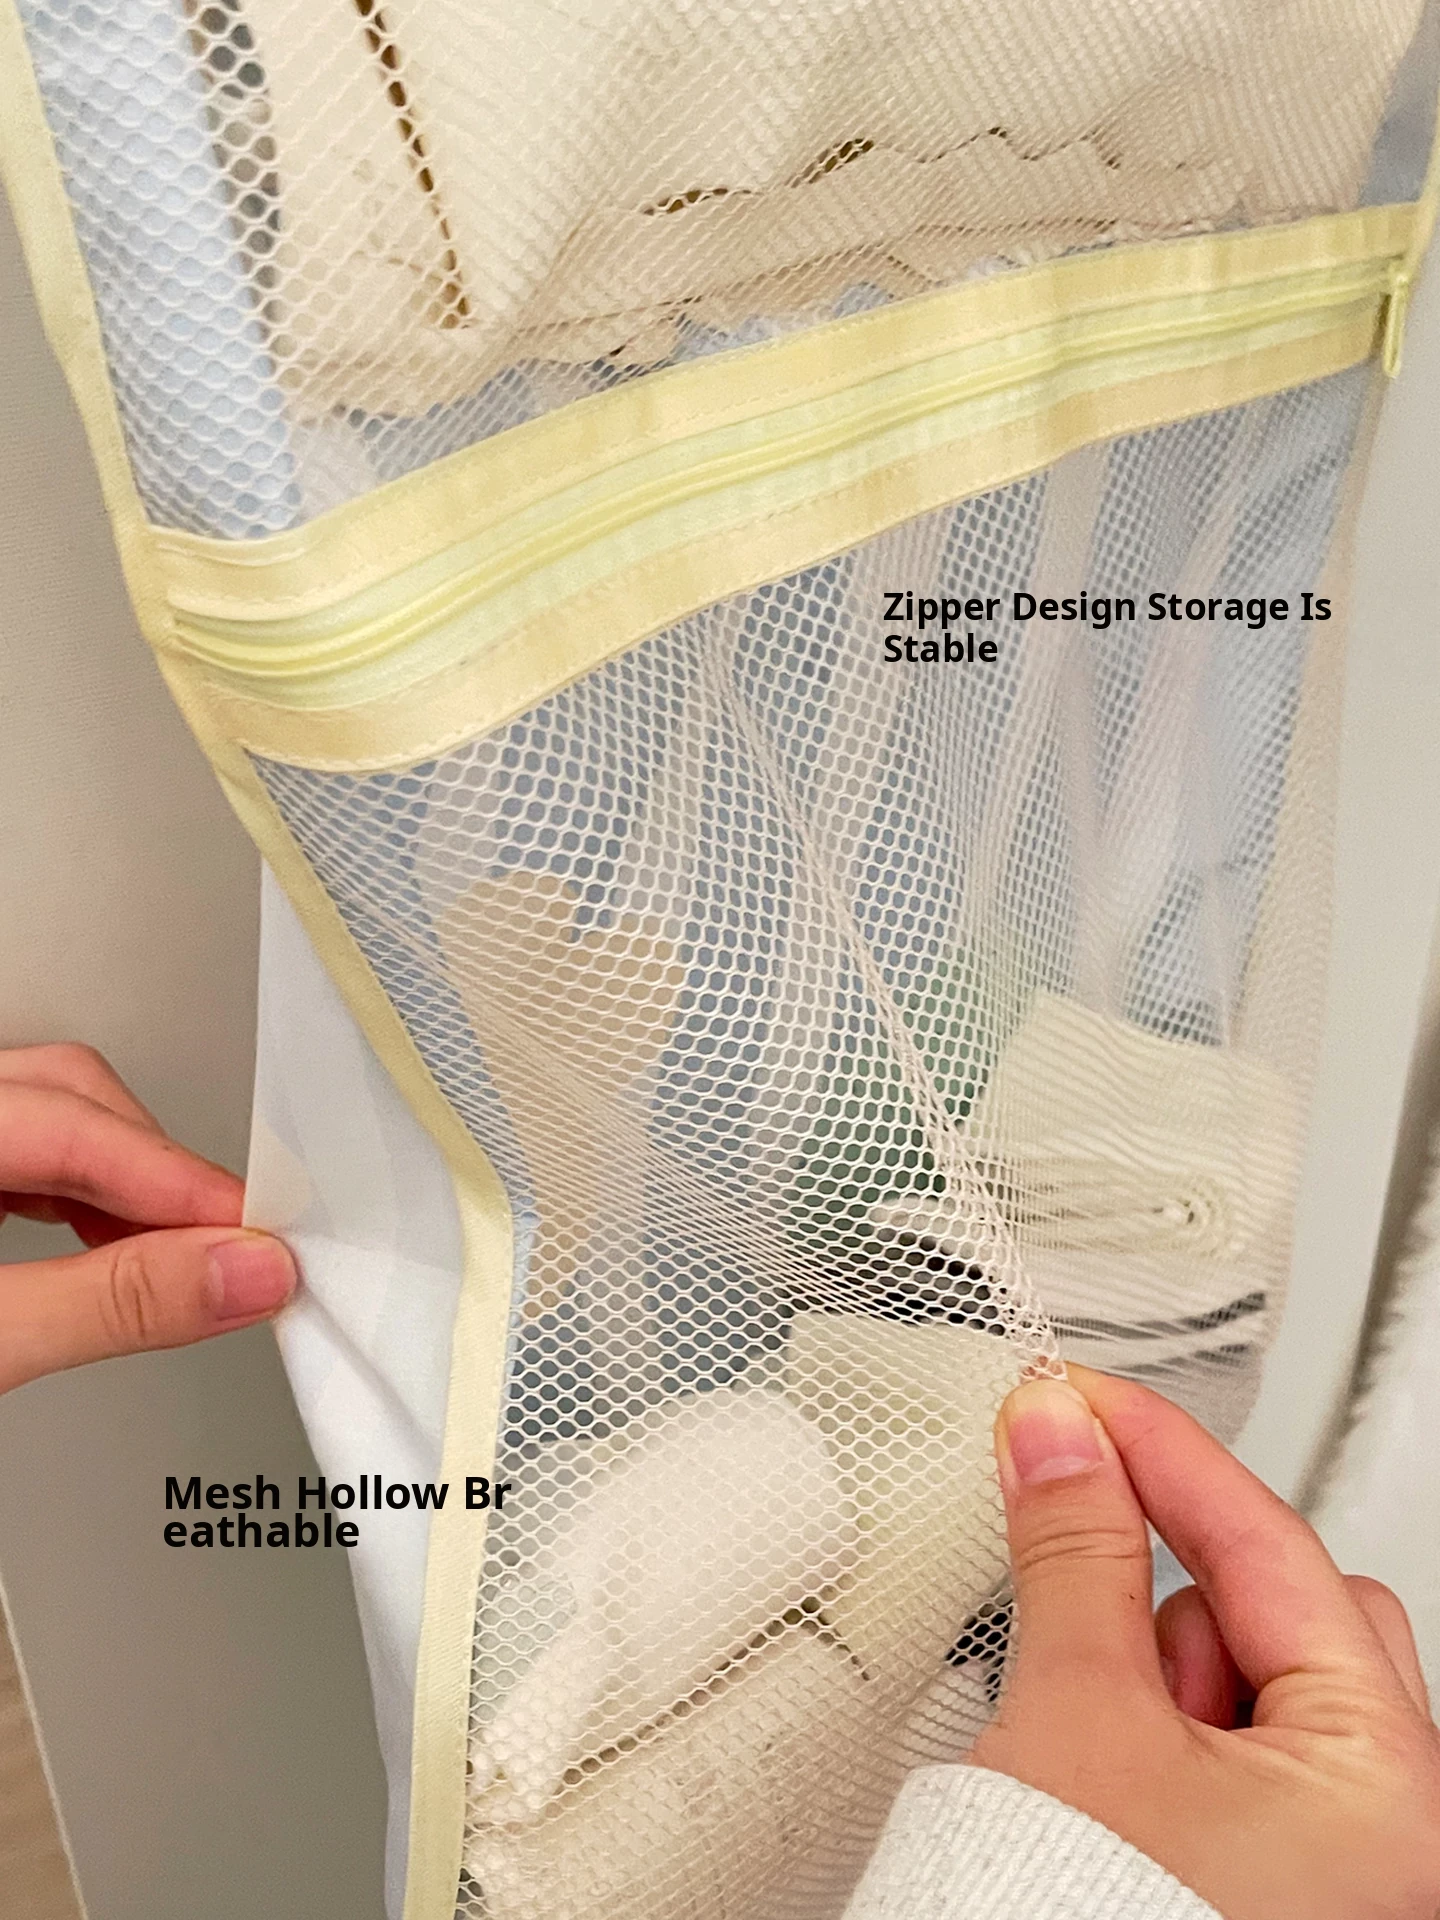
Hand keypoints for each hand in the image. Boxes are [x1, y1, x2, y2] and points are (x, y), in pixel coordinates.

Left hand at [0, 1045, 294, 1391]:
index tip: (256, 1242)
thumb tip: (239, 1274)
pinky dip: (72, 1198)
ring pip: (50, 1116)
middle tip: (223, 1251)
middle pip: (73, 1096)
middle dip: (156, 1174)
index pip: (77, 1123)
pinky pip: (20, 1151)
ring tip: (170, 1256)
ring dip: (121, 1186)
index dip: (177, 1185)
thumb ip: (109, 1303)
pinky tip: (101, 1247)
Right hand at [973, 1365, 1439, 1919]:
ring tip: (1092, 1755)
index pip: (1274, 1548)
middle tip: (1083, 1591)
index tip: (1084, 1398)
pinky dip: (1162, 1729)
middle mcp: (1396, 1830)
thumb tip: (1060, 1436)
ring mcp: (1343, 1861)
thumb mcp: (1075, 1716)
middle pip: (1289, 1610)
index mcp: (1391, 1789)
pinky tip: (1106, 1785)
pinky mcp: (1286, 1879)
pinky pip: (1233, 1747)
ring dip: (1161, 1675)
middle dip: (1176, 1593)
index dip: (1166, 1453)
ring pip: (1255, 1680)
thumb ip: (1074, 1552)